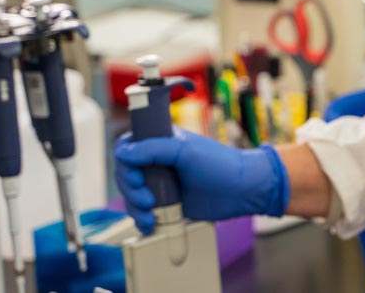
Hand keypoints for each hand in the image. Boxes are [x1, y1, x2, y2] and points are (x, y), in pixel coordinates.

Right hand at [115, 129, 289, 233]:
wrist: (241, 191)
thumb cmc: (219, 164)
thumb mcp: (185, 152)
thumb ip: (153, 149)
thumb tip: (123, 152)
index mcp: (160, 140)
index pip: (127, 145)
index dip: (125, 161)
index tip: (137, 175)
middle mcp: (158, 160)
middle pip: (125, 173)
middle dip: (131, 189)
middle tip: (147, 198)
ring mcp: (161, 182)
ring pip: (132, 194)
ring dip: (135, 207)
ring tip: (151, 214)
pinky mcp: (167, 202)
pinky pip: (144, 211)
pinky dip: (142, 219)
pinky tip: (150, 224)